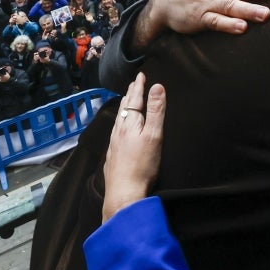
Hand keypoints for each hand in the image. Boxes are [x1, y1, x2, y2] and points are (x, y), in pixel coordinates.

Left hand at [101, 73, 164, 223]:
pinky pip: (115, 132)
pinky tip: (120, 130)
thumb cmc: (142, 166)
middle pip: (124, 108)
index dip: (139, 86)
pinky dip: (120, 123)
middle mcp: (119, 131)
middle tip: (133, 84)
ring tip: (126, 101)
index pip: (135, 99)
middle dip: (130, 94)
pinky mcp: (113, 155)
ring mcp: (114, 143)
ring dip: (124, 108)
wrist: (124, 193)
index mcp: (130, 123)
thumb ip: (156, 111)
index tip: (140, 75)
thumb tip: (157, 87)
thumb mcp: (154, 135)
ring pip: (118, 120)